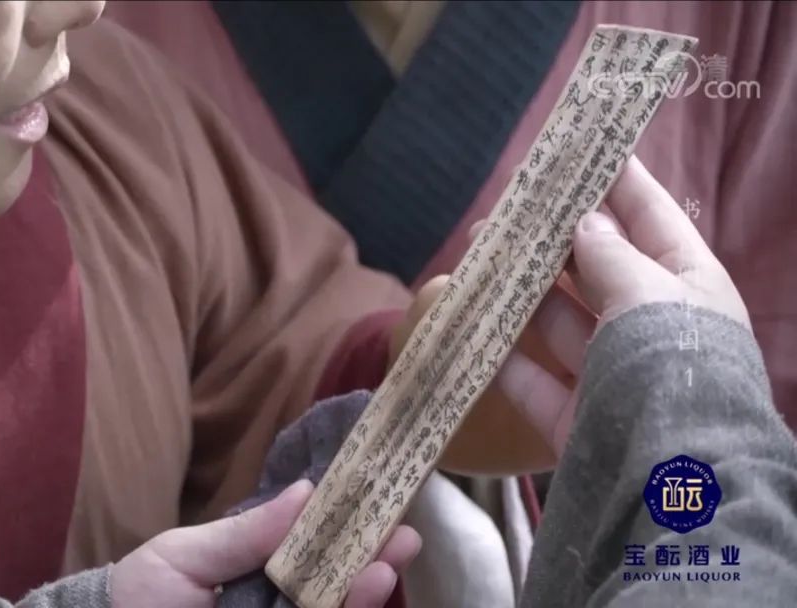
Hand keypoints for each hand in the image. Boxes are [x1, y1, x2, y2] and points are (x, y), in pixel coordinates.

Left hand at [111, 480, 421, 607]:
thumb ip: (246, 531)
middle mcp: (277, 605)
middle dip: (373, 560)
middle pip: (337, 584)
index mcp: (259, 574)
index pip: (315, 552)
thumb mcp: (184, 555)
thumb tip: (305, 491)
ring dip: (365, 593)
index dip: (349, 531)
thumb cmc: (137, 598)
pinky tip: (359, 595)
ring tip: (386, 566)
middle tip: (403, 535)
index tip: (381, 502)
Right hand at [390, 156, 744, 460]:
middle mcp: (650, 326)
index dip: (616, 180)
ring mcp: (608, 373)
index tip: (578, 145)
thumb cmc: (669, 366)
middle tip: (509, 204)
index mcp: (689, 287)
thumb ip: (607, 254)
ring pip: (556, 319)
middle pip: (596, 267)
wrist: (670, 483)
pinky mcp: (571, 415)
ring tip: (477, 250)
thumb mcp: (647, 292)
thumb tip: (583, 220)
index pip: (651, 217)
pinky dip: (498, 351)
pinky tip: (468, 319)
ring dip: (518, 286)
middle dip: (553, 235)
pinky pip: (530, 375)